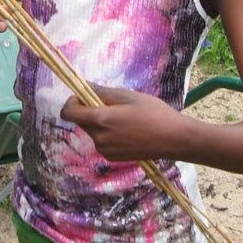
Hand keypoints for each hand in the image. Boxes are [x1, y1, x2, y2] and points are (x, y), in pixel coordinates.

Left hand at [61, 84, 180, 160]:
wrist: (174, 139)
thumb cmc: (153, 113)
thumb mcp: (127, 96)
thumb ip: (101, 91)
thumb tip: (83, 85)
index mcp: (100, 120)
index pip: (68, 113)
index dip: (72, 101)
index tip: (85, 95)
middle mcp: (98, 138)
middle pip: (81, 121)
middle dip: (89, 110)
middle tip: (113, 104)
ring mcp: (105, 150)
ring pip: (92, 131)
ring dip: (100, 122)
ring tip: (124, 117)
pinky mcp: (113, 157)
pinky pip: (102, 141)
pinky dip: (107, 133)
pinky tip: (128, 130)